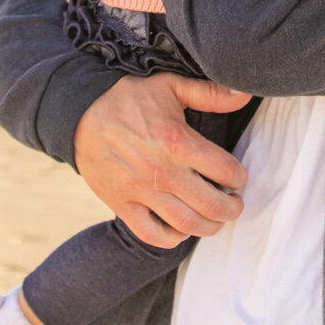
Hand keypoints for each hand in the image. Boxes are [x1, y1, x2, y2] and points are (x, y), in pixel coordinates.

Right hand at [73, 73, 252, 248]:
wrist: (80, 113)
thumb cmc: (128, 98)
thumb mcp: (170, 86)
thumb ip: (210, 93)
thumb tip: (245, 94)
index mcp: (178, 141)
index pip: (226, 171)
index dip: (239, 177)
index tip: (237, 177)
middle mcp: (162, 171)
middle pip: (213, 206)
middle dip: (232, 208)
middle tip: (234, 203)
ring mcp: (141, 192)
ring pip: (187, 224)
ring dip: (210, 226)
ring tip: (215, 218)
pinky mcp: (122, 205)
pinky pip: (152, 235)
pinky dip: (173, 238)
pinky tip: (181, 227)